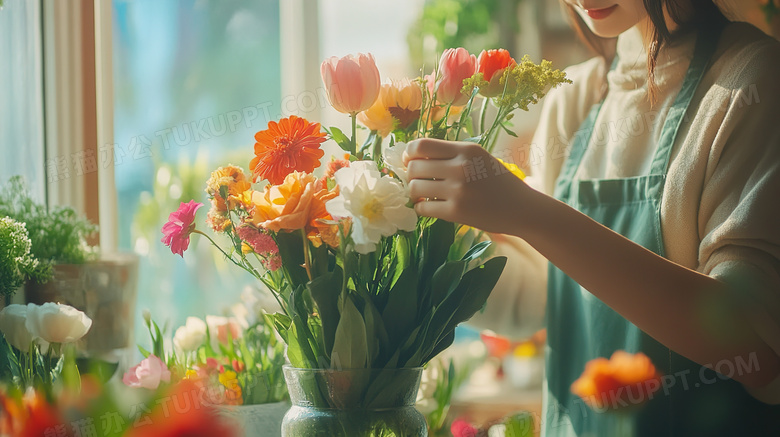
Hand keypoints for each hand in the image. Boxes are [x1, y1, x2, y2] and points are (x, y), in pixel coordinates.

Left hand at [403, 138, 530, 234]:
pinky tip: (429, 207)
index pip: (421, 145)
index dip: (409, 153)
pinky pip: (423, 207)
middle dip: (411, 174)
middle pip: (414, 166)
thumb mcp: (479, 158)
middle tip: (418, 180)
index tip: (410, 160)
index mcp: (466, 149)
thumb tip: (414, 156)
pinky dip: (421, 207)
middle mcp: (460, 167)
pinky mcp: (456, 212)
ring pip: (415, 187)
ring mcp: (457, 190)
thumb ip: (452, 154)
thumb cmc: (499, 182)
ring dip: (415, 192)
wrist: (521, 208)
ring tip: (424, 194)